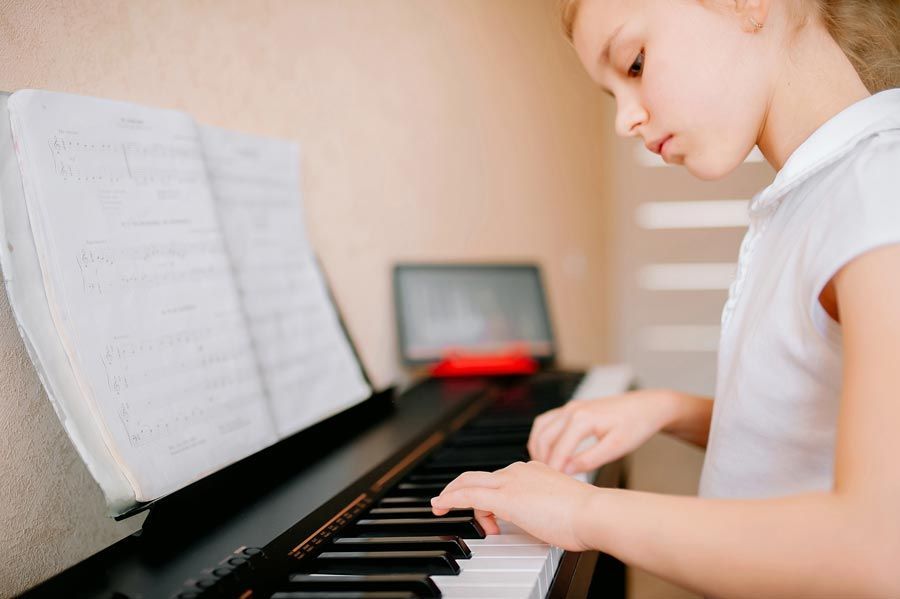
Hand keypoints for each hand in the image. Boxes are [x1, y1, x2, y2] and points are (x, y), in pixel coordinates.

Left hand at [430, 460, 597, 550]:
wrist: (593, 512)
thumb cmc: (586, 516)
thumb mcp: (561, 508)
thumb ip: (546, 509)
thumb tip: (541, 522)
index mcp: (534, 470)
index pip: (500, 478)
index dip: (488, 498)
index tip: (489, 517)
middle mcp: (520, 471)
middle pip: (479, 476)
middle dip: (458, 489)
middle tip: (446, 502)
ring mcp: (511, 482)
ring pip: (470, 482)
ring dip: (452, 496)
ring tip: (442, 509)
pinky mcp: (505, 497)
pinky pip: (468, 495)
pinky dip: (450, 499)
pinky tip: (440, 505)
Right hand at [527, 389, 679, 473]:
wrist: (647, 406)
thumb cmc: (636, 425)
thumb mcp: (616, 447)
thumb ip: (589, 460)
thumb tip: (567, 471)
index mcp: (583, 419)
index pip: (559, 449)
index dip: (554, 469)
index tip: (552, 487)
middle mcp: (572, 409)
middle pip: (544, 437)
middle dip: (542, 459)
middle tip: (546, 480)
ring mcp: (570, 406)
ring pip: (541, 427)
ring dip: (538, 446)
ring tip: (545, 466)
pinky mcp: (573, 408)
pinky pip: (548, 420)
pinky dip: (543, 436)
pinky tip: (548, 450)